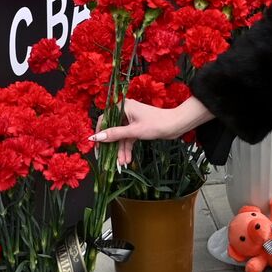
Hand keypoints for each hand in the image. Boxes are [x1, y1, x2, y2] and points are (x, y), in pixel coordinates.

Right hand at [92, 96, 213, 167]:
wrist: (175, 125)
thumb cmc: (156, 124)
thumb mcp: (134, 131)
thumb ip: (114, 134)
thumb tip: (96, 138)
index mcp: (123, 107)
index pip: (104, 119)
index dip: (99, 133)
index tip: (97, 147)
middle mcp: (125, 112)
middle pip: (112, 130)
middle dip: (111, 146)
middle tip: (107, 160)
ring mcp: (131, 120)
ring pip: (121, 137)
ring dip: (120, 150)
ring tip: (122, 164)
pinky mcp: (137, 128)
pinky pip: (128, 139)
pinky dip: (127, 149)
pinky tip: (127, 159)